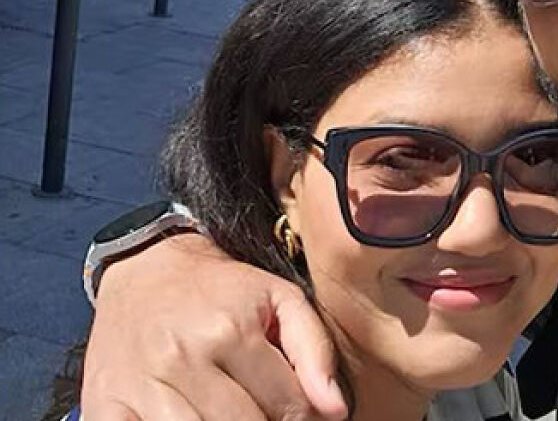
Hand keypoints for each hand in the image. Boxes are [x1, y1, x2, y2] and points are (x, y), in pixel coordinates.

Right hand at [82, 233, 347, 419]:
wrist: (143, 269)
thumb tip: (336, 409)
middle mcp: (180, 360)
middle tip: (264, 408)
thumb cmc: (221, 289)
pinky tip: (193, 415)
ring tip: (234, 409)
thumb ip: (315, 351)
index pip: (288, 407)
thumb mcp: (280, 298)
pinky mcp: (104, 407)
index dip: (302, 414)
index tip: (297, 405)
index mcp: (229, 331)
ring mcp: (138, 387)